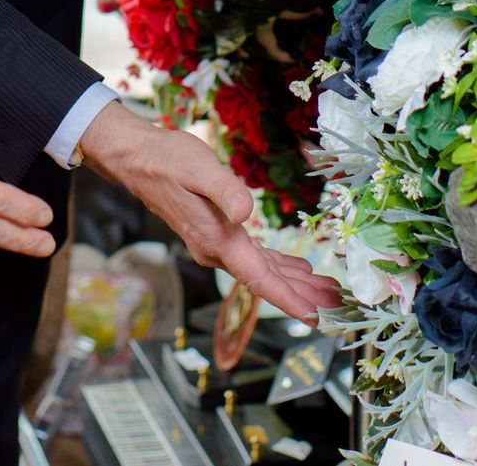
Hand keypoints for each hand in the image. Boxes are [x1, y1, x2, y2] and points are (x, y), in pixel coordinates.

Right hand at [78, 101, 340, 322]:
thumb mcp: (200, 168)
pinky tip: (296, 267)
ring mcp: (215, 244)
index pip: (259, 279)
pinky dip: (277, 265)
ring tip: (326, 292)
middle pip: (266, 281)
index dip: (288, 299)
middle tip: (338, 307)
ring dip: (294, 281)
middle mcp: (216, 249)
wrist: (137, 158)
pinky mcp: (216, 233)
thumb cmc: (168, 159)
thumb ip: (226, 191)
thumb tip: (246, 214)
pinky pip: (253, 257)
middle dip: (302, 295)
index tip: (314, 317)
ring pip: (262, 271)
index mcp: (217, 239)